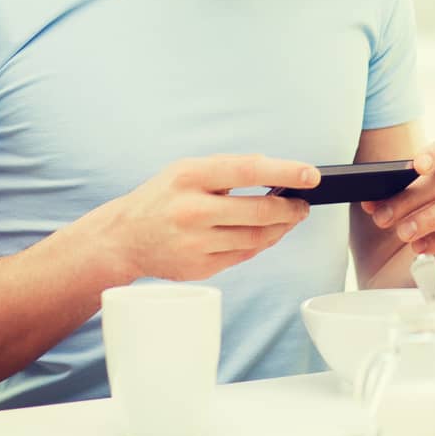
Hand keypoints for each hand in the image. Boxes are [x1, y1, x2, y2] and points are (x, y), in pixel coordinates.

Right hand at [106, 154, 318, 281]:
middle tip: (304, 204)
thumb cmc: (162, 197)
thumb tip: (276, 171)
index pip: (249, 170)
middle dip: (291, 208)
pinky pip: (244, 256)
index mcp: (191, 176)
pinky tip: (269, 234)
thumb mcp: (187, 170)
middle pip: (259, 211)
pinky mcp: (200, 267)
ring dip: (282, 228)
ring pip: (257, 238)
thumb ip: (228, 168)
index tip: (311, 174)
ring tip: (291, 218)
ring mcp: (196, 242)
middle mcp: (192, 210)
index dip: (285, 171)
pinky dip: (263, 244)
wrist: (123, 238)